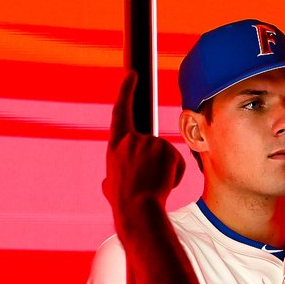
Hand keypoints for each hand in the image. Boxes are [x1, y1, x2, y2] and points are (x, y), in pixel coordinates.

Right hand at [103, 71, 185, 228]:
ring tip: (154, 184)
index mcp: (115, 146)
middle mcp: (131, 139)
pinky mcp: (167, 150)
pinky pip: (176, 162)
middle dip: (155, 163)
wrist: (136, 209)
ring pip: (165, 154)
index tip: (133, 74)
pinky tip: (164, 184)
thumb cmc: (122, 202)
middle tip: (150, 182)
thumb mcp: (109, 186)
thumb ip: (110, 176)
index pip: (121, 111)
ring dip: (164, 170)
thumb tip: (108, 181)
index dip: (126, 91)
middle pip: (151, 145)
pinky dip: (175, 174)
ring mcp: (150, 142)